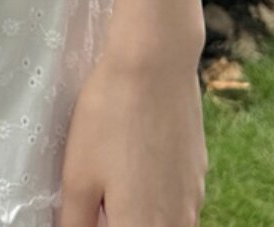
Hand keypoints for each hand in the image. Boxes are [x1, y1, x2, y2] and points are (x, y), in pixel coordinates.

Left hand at [58, 41, 207, 226]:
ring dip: (137, 215)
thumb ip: (75, 222)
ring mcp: (192, 199)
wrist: (156, 62)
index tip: (87, 208)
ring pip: (164, 224)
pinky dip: (155, 199)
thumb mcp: (78, 175)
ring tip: (112, 183)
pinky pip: (176, 205)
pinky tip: (135, 166)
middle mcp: (176, 223)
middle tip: (94, 199)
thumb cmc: (110, 116)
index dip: (96, 222)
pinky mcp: (198, 174)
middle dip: (117, 218)